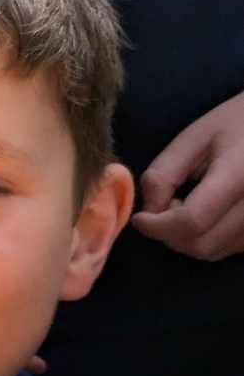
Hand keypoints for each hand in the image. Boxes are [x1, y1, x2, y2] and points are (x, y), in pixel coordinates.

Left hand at [132, 93, 243, 260]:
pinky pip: (229, 249)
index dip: (158, 226)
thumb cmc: (236, 124)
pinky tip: (210, 212)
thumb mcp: (194, 137)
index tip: (140, 218)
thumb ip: (164, 174)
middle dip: (170, 233)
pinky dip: (208, 238)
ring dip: (188, 237)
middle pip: (201, 245)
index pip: (192, 221)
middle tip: (168, 204)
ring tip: (190, 203)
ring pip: (213, 251)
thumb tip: (148, 214)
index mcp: (239, 174)